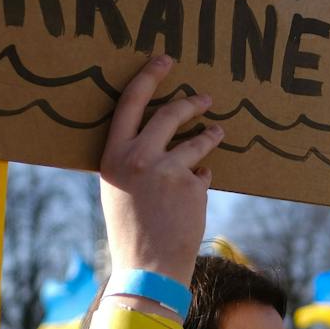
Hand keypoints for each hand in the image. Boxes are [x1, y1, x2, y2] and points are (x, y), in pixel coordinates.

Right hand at [97, 55, 222, 284]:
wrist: (147, 268)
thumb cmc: (130, 229)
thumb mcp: (118, 188)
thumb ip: (130, 157)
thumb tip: (155, 129)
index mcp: (113, 155)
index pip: (130, 102)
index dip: (149, 76)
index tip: (165, 59)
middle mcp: (139, 157)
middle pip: (170, 113)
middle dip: (191, 102)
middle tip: (204, 98)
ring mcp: (168, 170)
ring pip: (197, 140)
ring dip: (209, 134)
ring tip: (216, 132)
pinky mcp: (193, 185)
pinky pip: (203, 172)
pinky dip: (202, 179)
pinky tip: (193, 196)